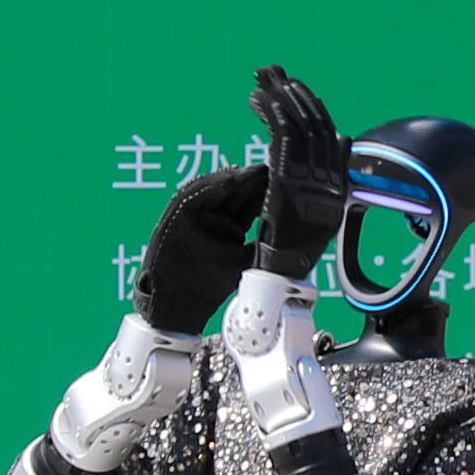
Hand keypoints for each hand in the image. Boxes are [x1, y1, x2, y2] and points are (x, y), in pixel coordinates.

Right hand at [138, 164, 267, 334]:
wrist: (178, 303)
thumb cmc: (209, 286)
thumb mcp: (246, 263)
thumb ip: (264, 249)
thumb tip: (297, 243)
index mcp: (232, 226)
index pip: (251, 203)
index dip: (265, 192)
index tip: (283, 183)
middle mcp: (214, 215)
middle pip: (236, 190)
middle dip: (254, 180)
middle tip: (273, 171)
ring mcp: (195, 212)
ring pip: (216, 187)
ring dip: (236, 178)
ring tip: (255, 172)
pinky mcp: (177, 212)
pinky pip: (194, 193)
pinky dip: (212, 185)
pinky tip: (230, 180)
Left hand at [248, 64, 349, 277]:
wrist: (284, 272)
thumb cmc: (294, 246)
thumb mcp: (320, 206)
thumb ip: (331, 171)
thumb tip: (344, 136)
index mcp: (338, 181)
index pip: (329, 133)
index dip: (311, 107)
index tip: (293, 88)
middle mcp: (330, 176)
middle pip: (314, 122)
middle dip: (292, 93)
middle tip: (272, 72)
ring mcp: (311, 178)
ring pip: (299, 124)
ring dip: (279, 97)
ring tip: (263, 79)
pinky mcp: (290, 180)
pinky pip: (283, 136)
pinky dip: (270, 113)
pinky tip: (257, 100)